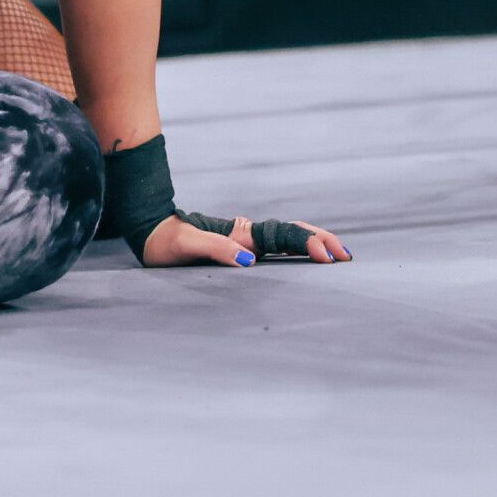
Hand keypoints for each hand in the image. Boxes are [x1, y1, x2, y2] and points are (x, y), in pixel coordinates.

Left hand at [138, 212, 351, 267]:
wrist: (150, 233)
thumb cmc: (165, 241)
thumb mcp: (186, 245)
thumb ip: (215, 248)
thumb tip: (249, 262)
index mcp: (241, 234)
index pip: (283, 236)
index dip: (306, 243)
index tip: (324, 256)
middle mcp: (248, 237)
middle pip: (293, 234)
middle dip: (321, 241)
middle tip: (347, 256)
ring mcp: (246, 244)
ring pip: (289, 240)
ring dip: (315, 244)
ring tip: (340, 257)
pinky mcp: (241, 253)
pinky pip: (277, 251)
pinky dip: (298, 253)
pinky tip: (310, 263)